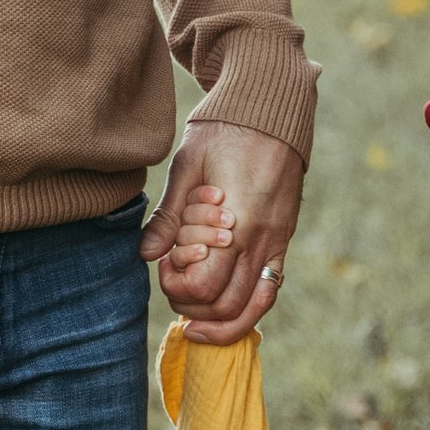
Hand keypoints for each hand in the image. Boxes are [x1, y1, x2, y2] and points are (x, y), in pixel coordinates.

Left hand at [144, 119, 304, 345]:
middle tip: (174, 285)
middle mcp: (261, 239)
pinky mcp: (283, 240)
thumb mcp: (186, 165)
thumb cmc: (224, 130)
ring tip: (194, 316)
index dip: (176, 286)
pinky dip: (245, 308)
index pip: (203, 286)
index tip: (164, 263)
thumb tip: (146, 255)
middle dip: (192, 307)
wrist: (273, 109)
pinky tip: (221, 304)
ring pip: (254, 309)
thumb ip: (168, 216)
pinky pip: (270, 290)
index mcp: (236, 222)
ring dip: (221, 321)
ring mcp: (277, 243)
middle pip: (226, 306)